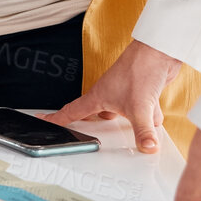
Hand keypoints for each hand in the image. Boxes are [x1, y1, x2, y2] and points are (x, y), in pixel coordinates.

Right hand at [49, 40, 182, 151]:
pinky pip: (141, 111)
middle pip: (95, 113)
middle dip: (91, 123)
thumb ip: (143, 132)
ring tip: (129, 132)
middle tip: (82, 132)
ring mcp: (125, 93)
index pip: (72, 111)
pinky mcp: (141, 92)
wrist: (158, 52)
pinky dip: (149, 116)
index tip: (42, 120)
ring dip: (127, 122)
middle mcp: (109, 95)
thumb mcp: (139, 108)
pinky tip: (155, 119)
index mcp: (98, 97)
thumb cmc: (139, 70)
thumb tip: (147, 148)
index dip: (56, 118)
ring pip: (121, 113)